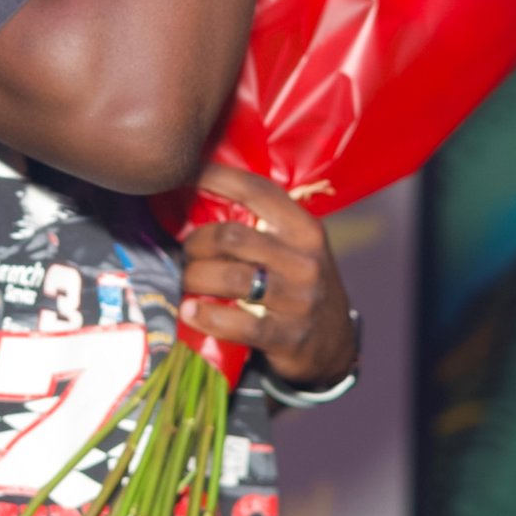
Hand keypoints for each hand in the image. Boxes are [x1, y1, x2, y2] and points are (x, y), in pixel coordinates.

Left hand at [178, 163, 355, 388]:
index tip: (183, 173)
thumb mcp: (295, 247)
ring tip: (186, 281)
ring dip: (195, 277)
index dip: (214, 178)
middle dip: (197, 242)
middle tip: (185, 251)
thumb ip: (261, 223)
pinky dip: (205, 316)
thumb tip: (199, 190)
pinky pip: (237, 323)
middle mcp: (304, 260)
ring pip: (230, 277)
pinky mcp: (287, 336)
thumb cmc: (300, 284)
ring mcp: (298, 300)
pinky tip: (190, 311)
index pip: (255, 191)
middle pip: (232, 237)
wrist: (333, 342)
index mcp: (304, 229)